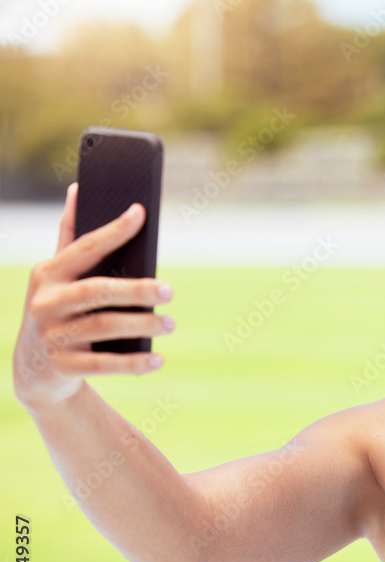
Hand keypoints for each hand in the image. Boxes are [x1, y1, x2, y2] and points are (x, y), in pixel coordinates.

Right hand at [12, 183, 174, 410]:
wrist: (34, 369)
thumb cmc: (58, 310)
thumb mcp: (56, 276)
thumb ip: (69, 238)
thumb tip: (76, 189)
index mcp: (49, 274)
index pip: (84, 248)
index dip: (112, 231)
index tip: (140, 213)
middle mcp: (46, 302)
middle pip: (97, 291)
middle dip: (136, 289)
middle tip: (170, 290)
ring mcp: (51, 336)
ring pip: (103, 326)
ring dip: (142, 324)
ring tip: (170, 324)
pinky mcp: (61, 366)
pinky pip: (102, 364)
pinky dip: (132, 363)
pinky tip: (157, 360)